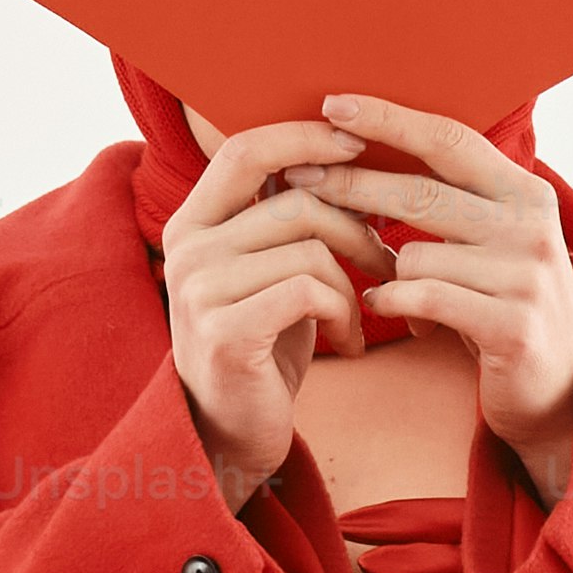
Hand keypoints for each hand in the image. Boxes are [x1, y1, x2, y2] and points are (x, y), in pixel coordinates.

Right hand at [155, 114, 378, 503]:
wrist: (232, 435)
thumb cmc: (264, 346)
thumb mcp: (269, 271)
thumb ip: (284, 218)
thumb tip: (348, 153)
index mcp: (192, 221)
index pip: (246, 148)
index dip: (306, 136)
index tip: (361, 144)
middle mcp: (185, 247)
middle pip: (295, 200)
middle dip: (357, 228)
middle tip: (387, 262)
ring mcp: (198, 290)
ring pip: (308, 247)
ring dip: (354, 283)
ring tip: (362, 317)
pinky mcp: (224, 333)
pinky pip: (308, 291)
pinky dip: (343, 315)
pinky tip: (346, 343)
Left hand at [287, 94, 572, 498]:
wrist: (560, 388)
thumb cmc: (504, 305)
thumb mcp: (493, 242)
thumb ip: (453, 201)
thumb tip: (367, 149)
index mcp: (525, 192)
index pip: (449, 139)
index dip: (389, 119)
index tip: (332, 105)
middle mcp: (532, 224)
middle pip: (420, 192)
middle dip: (351, 185)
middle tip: (299, 183)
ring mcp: (525, 274)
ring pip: (413, 254)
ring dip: (386, 274)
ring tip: (390, 290)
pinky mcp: (511, 324)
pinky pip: (423, 299)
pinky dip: (393, 304)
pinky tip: (387, 308)